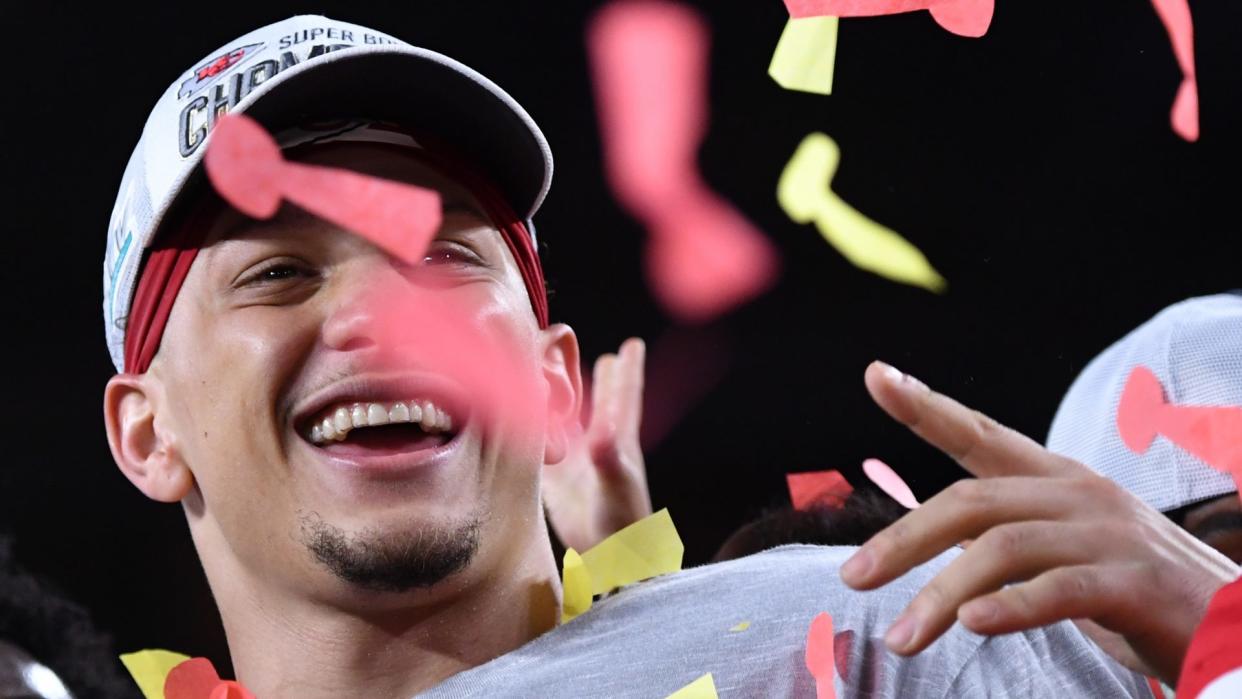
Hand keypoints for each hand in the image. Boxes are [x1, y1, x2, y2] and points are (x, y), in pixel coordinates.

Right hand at [544, 338, 652, 552]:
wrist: (609, 563)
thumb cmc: (622, 524)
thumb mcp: (616, 484)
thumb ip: (609, 456)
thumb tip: (601, 431)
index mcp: (619, 440)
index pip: (624, 395)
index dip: (628, 370)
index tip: (632, 345)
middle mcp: (598, 447)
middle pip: (600, 403)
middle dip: (601, 379)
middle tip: (607, 357)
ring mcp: (578, 465)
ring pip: (570, 424)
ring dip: (566, 403)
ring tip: (565, 383)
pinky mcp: (556, 484)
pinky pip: (544, 450)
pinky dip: (537, 434)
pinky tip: (530, 425)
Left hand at [840, 361, 1238, 684]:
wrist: (1232, 628)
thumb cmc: (1134, 594)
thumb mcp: (1062, 556)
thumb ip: (1005, 542)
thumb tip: (932, 549)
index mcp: (1057, 481)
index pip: (981, 435)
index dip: (927, 406)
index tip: (878, 376)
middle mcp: (1079, 494)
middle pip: (971, 502)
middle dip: (904, 540)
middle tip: (853, 578)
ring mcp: (1110, 535)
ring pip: (1002, 549)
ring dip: (942, 596)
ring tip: (902, 638)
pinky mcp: (1136, 584)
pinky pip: (1060, 589)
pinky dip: (1011, 606)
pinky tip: (973, 624)